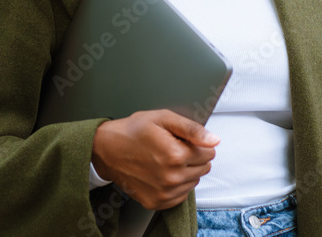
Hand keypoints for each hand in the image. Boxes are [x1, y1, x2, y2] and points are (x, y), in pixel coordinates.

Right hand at [91, 109, 218, 210]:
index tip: (182, 140)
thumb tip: (214, 140)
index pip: (209, 152)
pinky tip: (162, 173)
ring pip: (194, 182)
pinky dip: (176, 184)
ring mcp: (164, 193)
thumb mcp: (163, 118)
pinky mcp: (157, 202)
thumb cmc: (133, 131)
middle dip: (193, 157)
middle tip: (172, 147)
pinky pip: (181, 195)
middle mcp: (171, 178)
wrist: (106, 149)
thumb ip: (192, 129)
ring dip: (185, 171)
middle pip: (204, 168)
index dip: (198, 143)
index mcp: (175, 155)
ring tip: (164, 160)